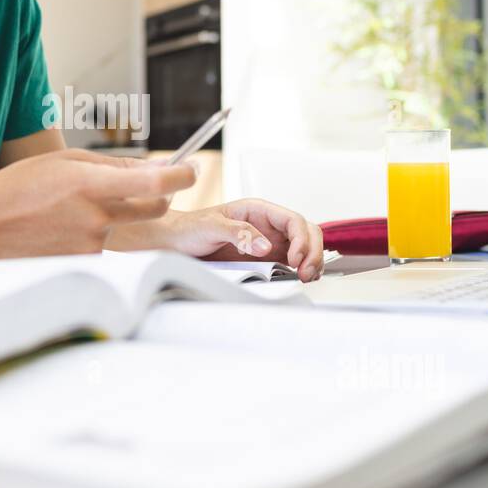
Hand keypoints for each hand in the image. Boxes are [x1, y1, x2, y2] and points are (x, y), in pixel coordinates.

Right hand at [0, 149, 196, 258]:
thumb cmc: (20, 188)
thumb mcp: (64, 163)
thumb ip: (112, 166)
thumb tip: (153, 168)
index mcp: (92, 185)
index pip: (155, 183)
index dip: (182, 176)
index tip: (191, 170)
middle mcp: (97, 217)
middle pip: (154, 209)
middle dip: (160, 197)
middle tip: (152, 186)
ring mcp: (92, 244)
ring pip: (122, 225)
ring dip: (111, 215)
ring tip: (68, 208)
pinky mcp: (84, 263)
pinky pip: (102, 244)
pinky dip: (91, 234)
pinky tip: (60, 228)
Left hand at [159, 198, 324, 281]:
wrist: (175, 243)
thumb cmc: (190, 228)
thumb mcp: (211, 226)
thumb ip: (238, 232)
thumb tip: (265, 245)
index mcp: (258, 210)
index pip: (292, 220)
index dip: (300, 239)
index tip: (294, 258)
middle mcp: (268, 225)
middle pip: (305, 232)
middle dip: (312, 251)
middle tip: (305, 272)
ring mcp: (269, 242)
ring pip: (303, 248)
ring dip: (311, 261)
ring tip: (306, 277)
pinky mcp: (265, 259)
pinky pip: (291, 263)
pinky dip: (300, 270)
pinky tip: (300, 278)